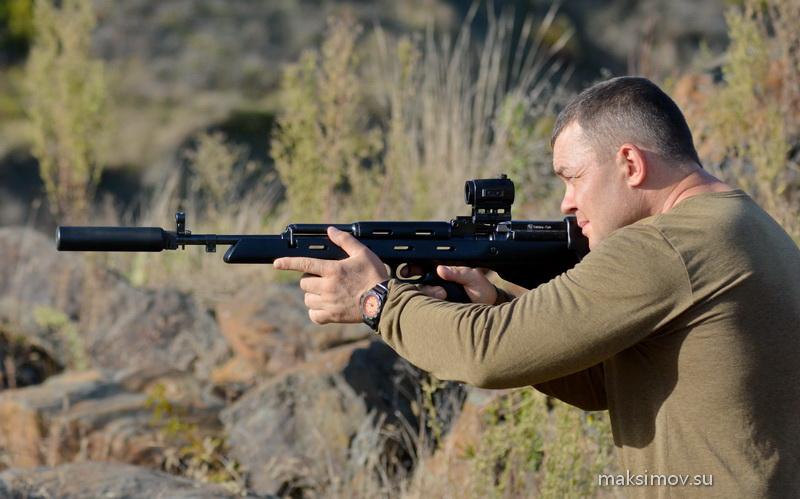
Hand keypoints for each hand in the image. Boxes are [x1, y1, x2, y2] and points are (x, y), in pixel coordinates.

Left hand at [273, 227, 389, 323]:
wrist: (383, 301)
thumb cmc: (374, 276)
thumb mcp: (363, 253)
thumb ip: (345, 241)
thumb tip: (331, 230)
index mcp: (333, 270)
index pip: (304, 264)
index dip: (288, 262)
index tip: (276, 263)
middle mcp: (327, 287)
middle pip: (304, 283)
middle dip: (309, 279)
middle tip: (321, 278)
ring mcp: (329, 303)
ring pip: (307, 299)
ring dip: (312, 295)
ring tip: (324, 292)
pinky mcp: (333, 316)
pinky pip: (314, 316)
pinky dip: (315, 312)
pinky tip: (322, 306)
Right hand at [419, 266, 496, 304]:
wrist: (489, 307)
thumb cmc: (482, 289)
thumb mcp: (472, 276)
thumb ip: (458, 272)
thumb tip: (440, 269)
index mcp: (445, 271)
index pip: (426, 266)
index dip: (414, 267)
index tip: (408, 270)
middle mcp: (439, 282)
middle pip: (420, 280)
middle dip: (415, 280)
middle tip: (421, 283)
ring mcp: (438, 295)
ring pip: (422, 293)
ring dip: (428, 292)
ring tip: (442, 294)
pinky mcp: (440, 307)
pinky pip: (428, 305)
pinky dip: (429, 304)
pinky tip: (438, 302)